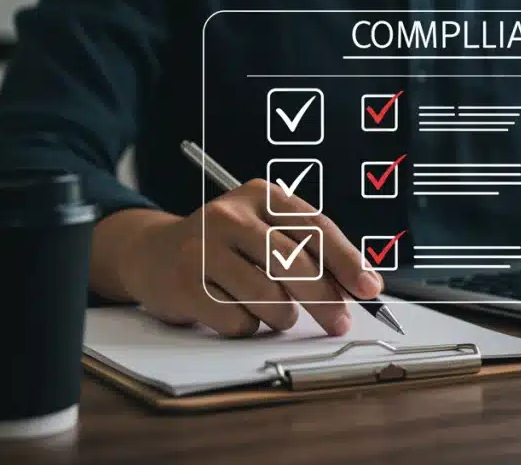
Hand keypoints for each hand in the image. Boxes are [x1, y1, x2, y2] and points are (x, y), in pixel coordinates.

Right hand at [106, 179, 381, 337]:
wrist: (151, 252)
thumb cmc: (224, 245)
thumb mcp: (264, 230)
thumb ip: (306, 251)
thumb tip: (355, 287)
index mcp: (261, 195)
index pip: (315, 227)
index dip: (347, 260)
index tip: (369, 288)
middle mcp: (231, 215)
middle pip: (295, 265)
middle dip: (325, 301)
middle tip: (339, 322)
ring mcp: (204, 248)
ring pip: (270, 298)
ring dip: (282, 316)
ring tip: (273, 312)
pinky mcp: (184, 283)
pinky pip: (238, 320)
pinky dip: (247, 325)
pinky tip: (234, 311)